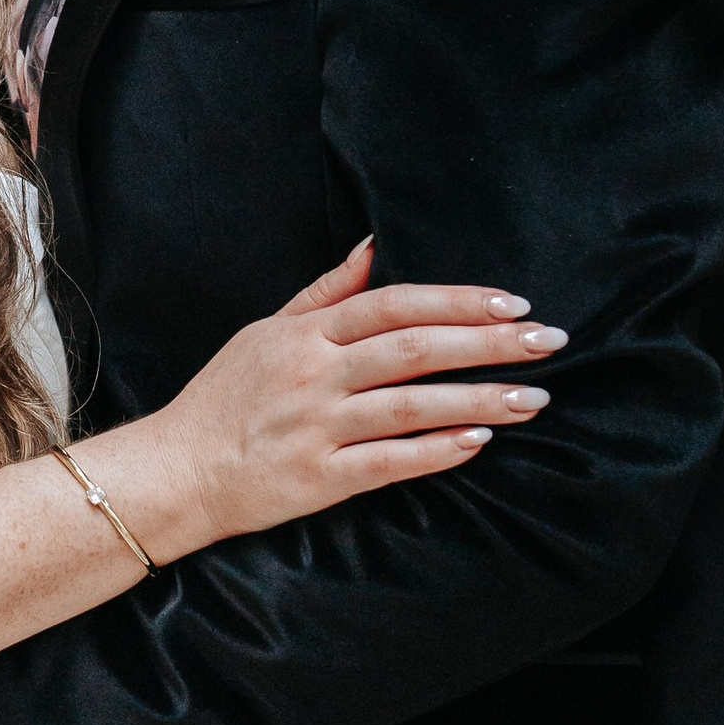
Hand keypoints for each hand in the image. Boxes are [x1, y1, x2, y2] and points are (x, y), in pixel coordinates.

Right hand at [108, 242, 565, 558]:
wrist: (175, 472)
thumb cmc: (224, 399)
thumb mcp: (265, 332)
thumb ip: (324, 293)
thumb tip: (374, 245)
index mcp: (304, 334)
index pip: (394, 303)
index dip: (457, 300)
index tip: (512, 303)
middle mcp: (313, 374)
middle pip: (415, 348)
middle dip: (488, 343)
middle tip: (548, 341)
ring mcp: (317, 426)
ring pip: (413, 405)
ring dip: (480, 399)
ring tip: (535, 398)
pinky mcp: (320, 478)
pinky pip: (390, 461)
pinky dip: (437, 451)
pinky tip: (479, 443)